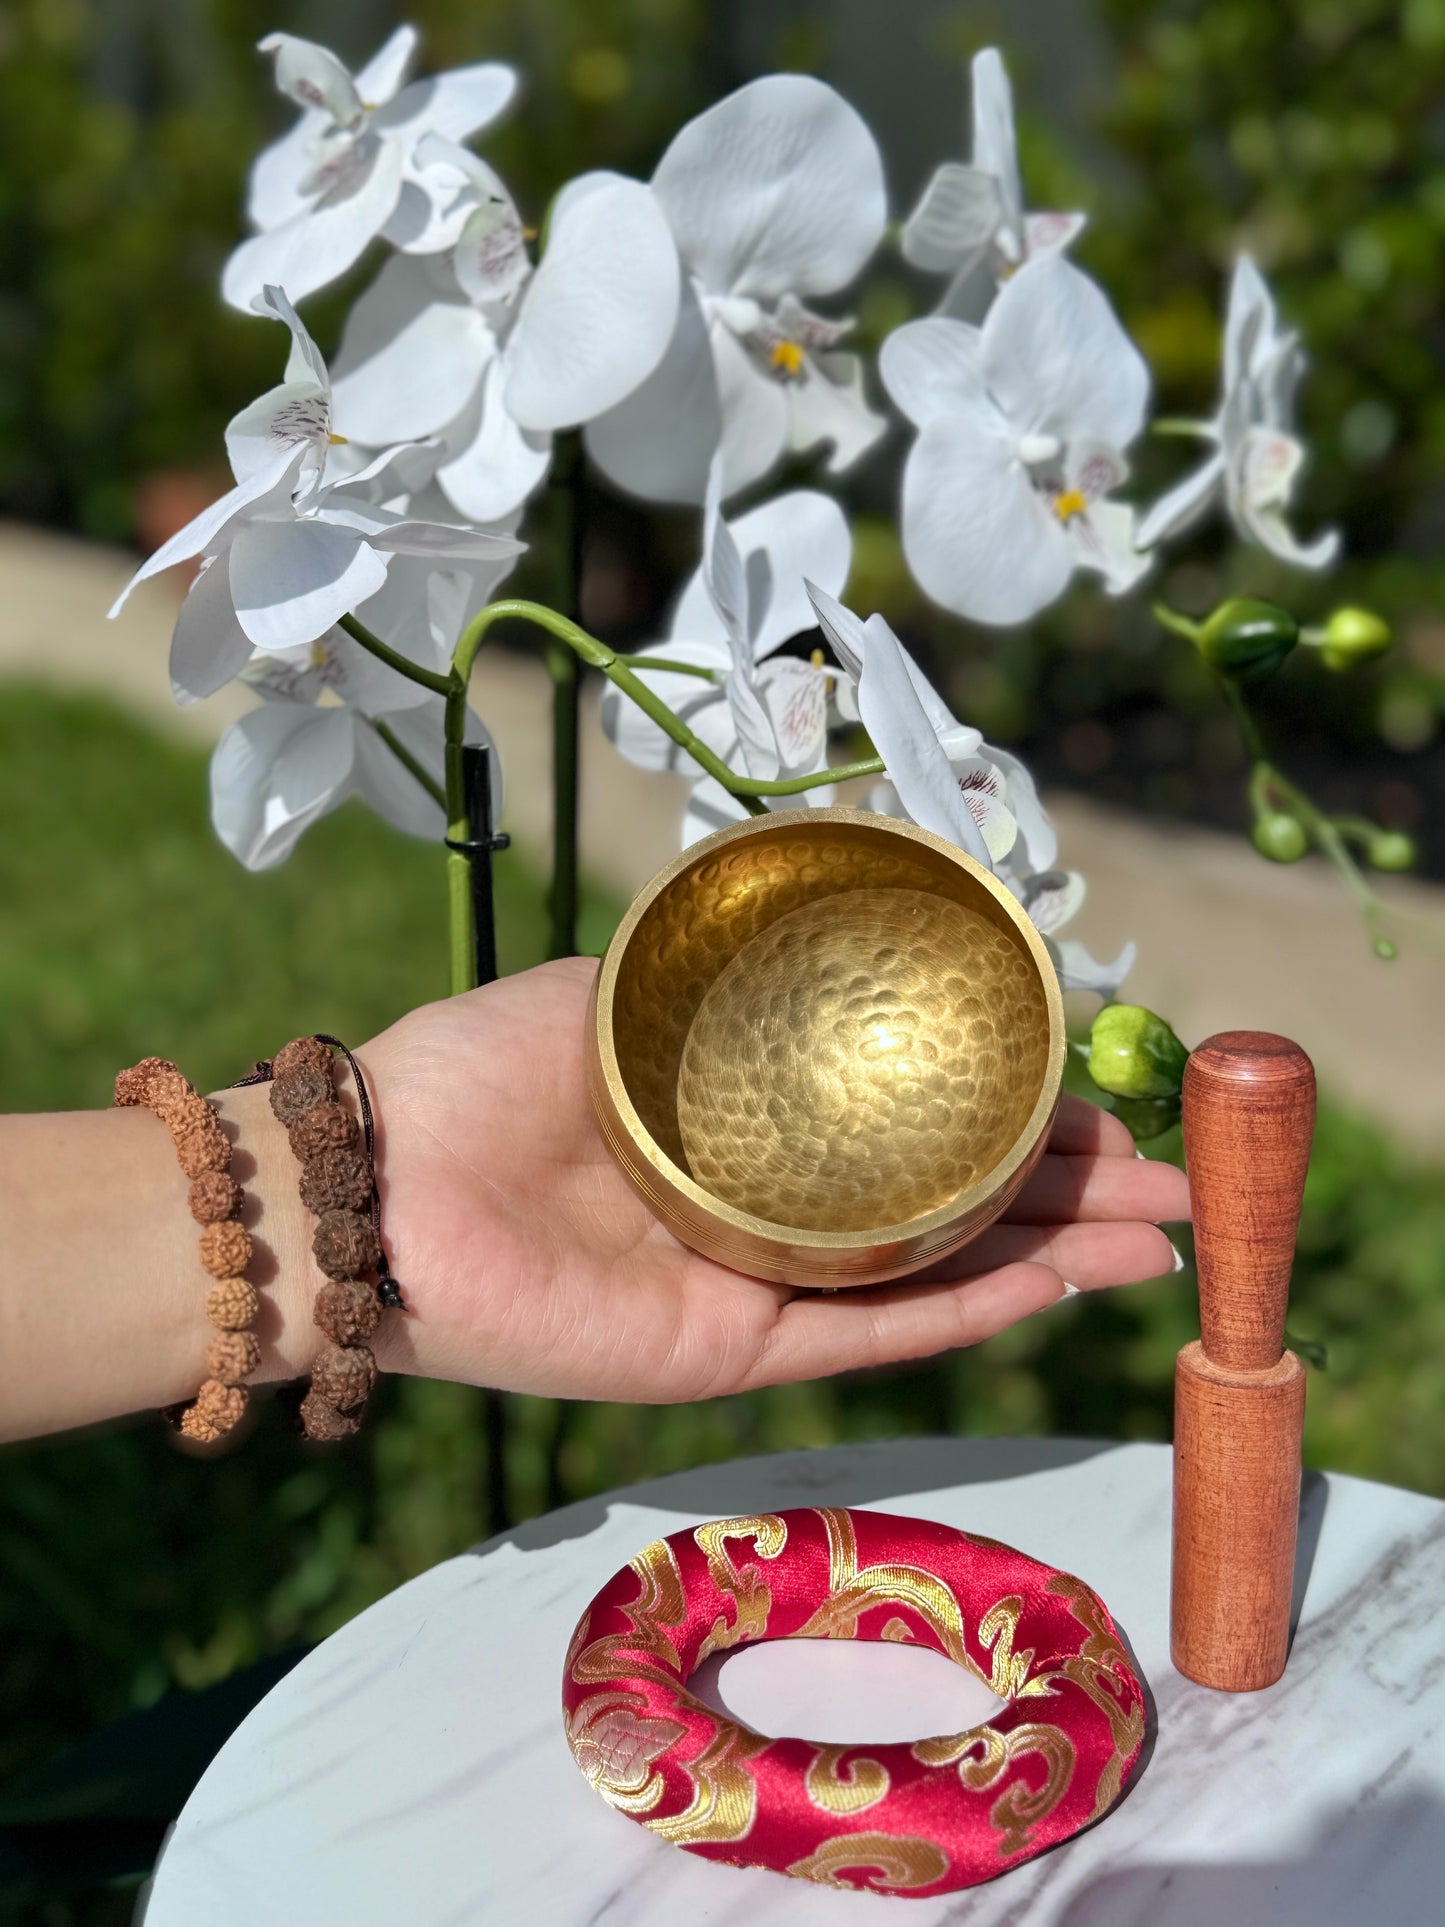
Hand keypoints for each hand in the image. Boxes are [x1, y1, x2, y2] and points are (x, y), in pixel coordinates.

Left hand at [362, 958, 1190, 1402]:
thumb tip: (823, 945)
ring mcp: (756, 1289)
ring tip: (1155, 1236)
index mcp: (745, 1129)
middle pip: (943, 1212)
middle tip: (1169, 1184)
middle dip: (1059, 1195)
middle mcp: (766, 1212)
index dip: (1004, 1113)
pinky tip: (1055, 1281)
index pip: (903, 1127)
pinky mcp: (731, 1353)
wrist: (377, 1189)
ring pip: (932, 1282)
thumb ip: (715, 989)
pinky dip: (967, 1313)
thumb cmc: (479, 1073)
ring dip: (1048, 1257)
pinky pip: (871, 1335)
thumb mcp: (617, 997)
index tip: (1096, 1090)